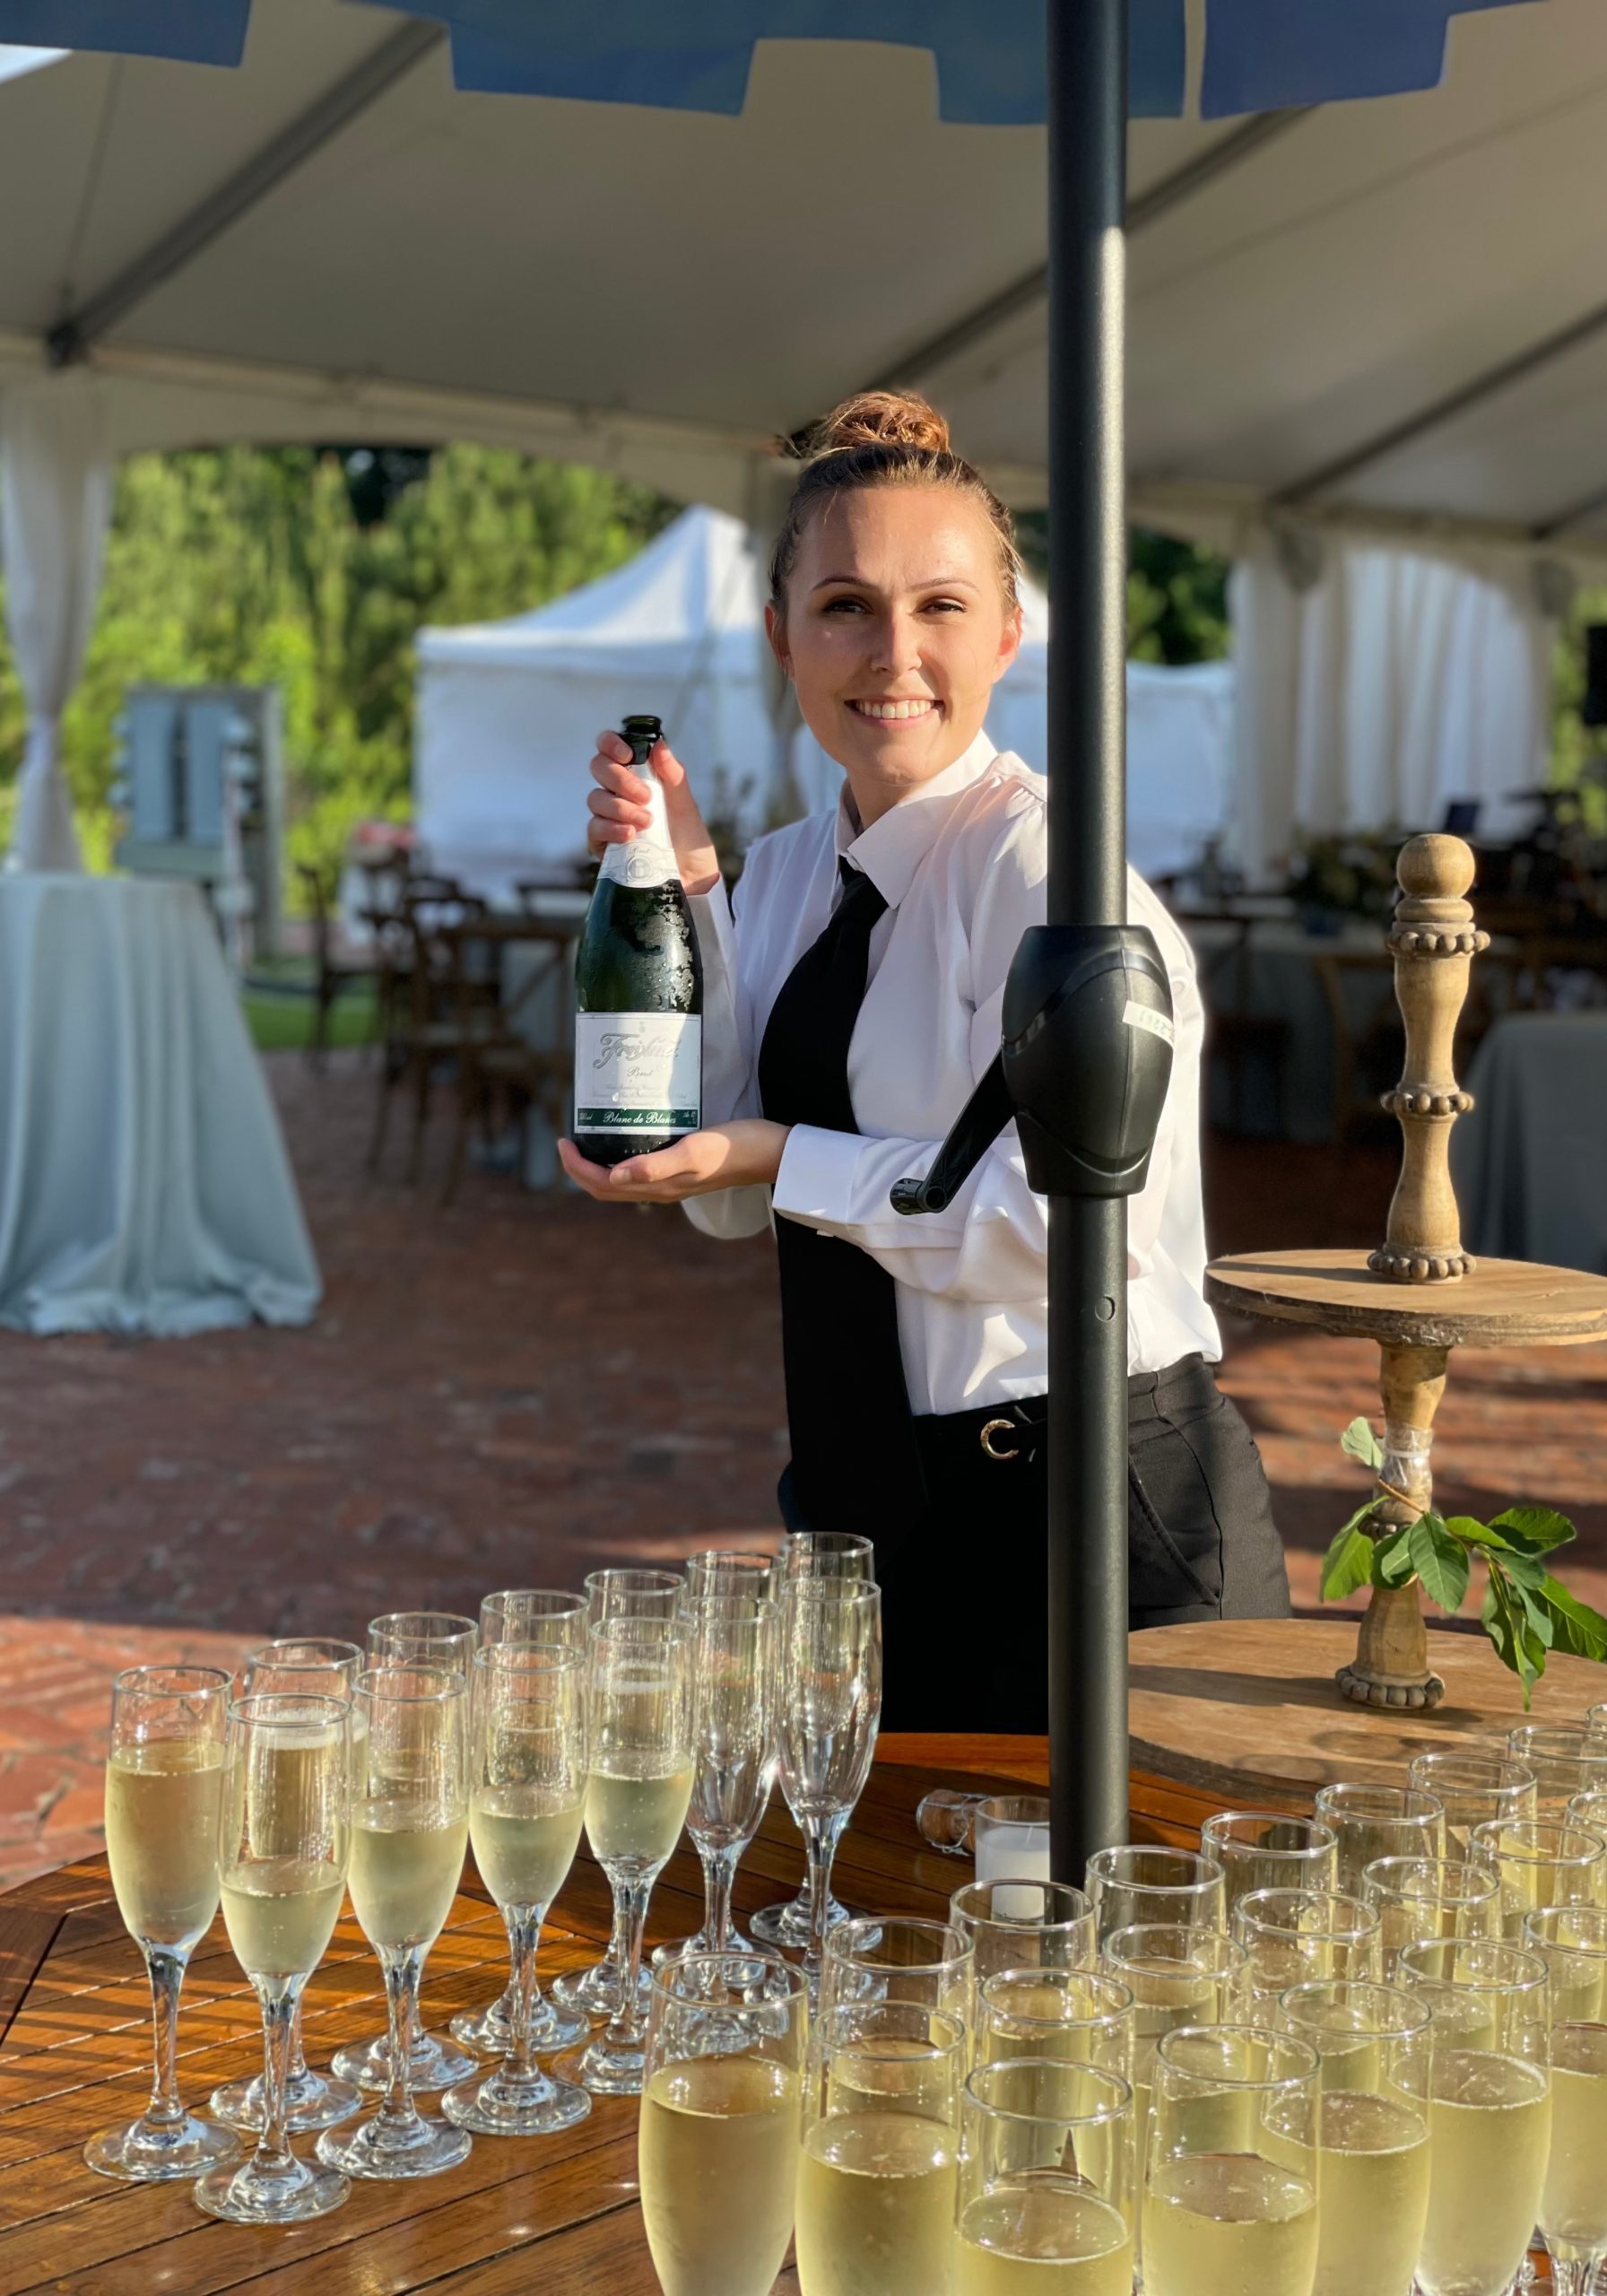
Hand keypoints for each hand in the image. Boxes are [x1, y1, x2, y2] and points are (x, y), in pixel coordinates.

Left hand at [558, 1121, 789, 1202]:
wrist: (771, 1153)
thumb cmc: (735, 1147)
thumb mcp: (694, 1151)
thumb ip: (655, 1165)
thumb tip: (614, 1176)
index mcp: (658, 1187)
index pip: (602, 1184)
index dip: (576, 1168)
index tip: (563, 1140)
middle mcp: (660, 1189)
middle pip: (606, 1188)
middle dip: (579, 1169)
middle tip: (566, 1140)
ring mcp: (671, 1182)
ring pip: (621, 1183)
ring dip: (598, 1167)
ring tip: (587, 1140)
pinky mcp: (682, 1170)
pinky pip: (639, 1173)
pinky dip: (620, 1161)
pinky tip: (624, 1139)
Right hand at [586, 730, 719, 895]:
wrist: (692, 877)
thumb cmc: (688, 839)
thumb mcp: (686, 805)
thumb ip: (673, 776)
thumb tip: (660, 745)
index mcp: (636, 776)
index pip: (610, 749)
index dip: (611, 743)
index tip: (627, 754)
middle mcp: (617, 793)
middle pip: (598, 768)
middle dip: (619, 778)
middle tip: (646, 797)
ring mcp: (607, 818)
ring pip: (595, 799)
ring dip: (620, 807)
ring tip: (646, 822)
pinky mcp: (602, 845)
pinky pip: (594, 829)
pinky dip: (611, 829)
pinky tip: (630, 835)